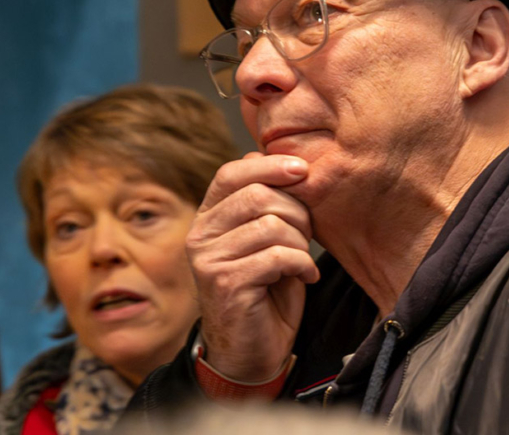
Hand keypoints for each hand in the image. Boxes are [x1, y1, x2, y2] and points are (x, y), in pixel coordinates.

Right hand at [186, 152, 319, 382]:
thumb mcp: (263, 239)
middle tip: (308, 236)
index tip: (303, 170)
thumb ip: (264, 203)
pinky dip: (302, 265)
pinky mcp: (226, 284)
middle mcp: (200, 235)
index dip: (270, 165)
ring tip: (303, 260)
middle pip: (257, 195)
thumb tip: (267, 155)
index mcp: (207, 218)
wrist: (250, 353)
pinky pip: (277, 256)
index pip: (231, 172)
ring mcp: (209, 260)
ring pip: (270, 225)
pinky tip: (305, 277)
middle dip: (296, 211)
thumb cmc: (264, 292)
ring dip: (300, 242)